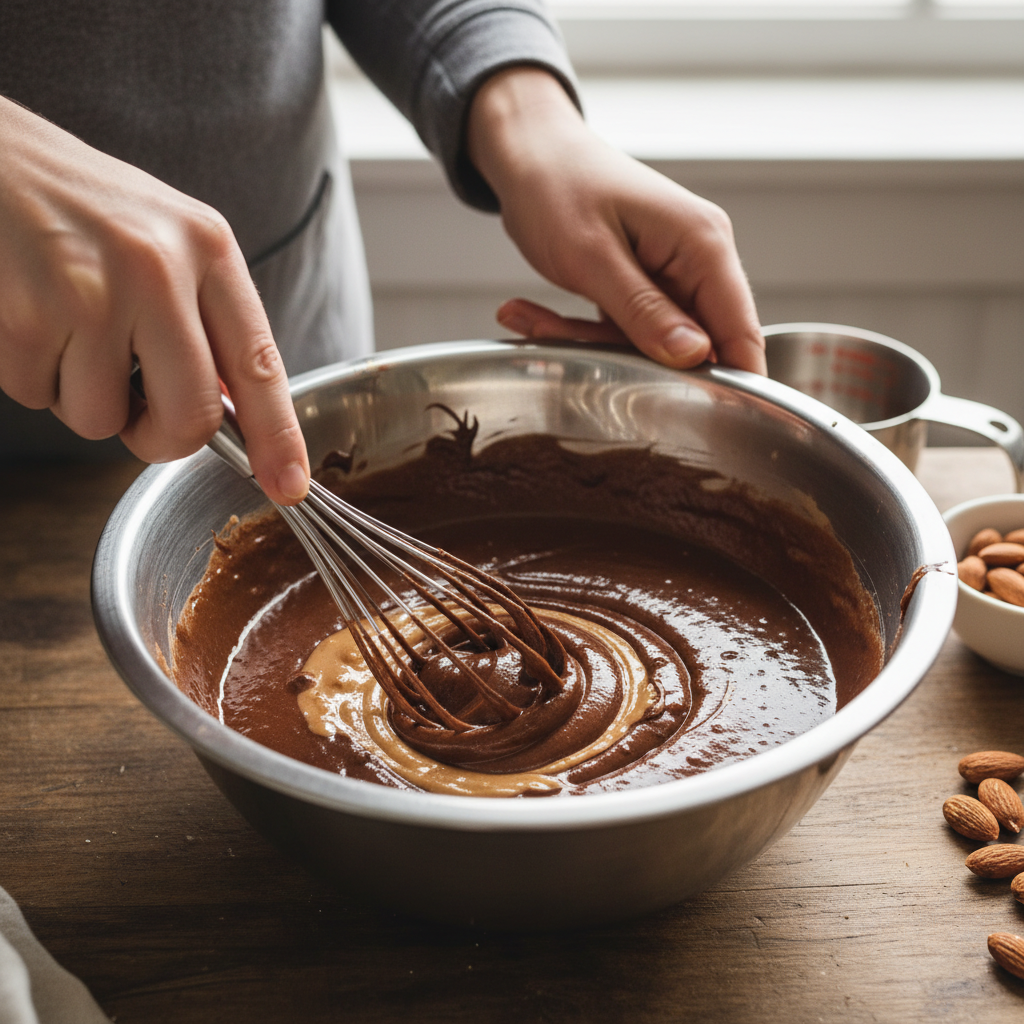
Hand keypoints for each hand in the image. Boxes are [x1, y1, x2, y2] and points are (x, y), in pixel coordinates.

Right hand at [0, 96, 308, 502]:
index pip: (258, 364)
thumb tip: (232, 415)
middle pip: (189, 418)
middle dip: (162, 439)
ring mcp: (89, 293)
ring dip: (84, 399)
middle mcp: (157, 269)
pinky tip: (31, 320)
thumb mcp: (168, 241)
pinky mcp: (24, 316)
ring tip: (70, 332)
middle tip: (141, 417)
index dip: (277, 437)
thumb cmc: (84, 208)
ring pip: (104, 420)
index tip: (289, 486)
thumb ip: (206, 320)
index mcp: (207, 249)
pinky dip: (33, 377)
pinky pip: (40, 398)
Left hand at [466, 68, 765, 374]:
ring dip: (587, 341)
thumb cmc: (555, 185)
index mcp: (703, 245)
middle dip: (628, 358)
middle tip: (562, 342)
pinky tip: (530, 315)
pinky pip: (624, 328)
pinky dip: (578, 329)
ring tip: (526, 319)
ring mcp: (672, 272)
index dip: (729, 385)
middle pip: (692, 346)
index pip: (741, 332)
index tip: (697, 425)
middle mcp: (698, 259)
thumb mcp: (592, 257)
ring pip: (650, 343)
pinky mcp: (644, 283)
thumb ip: (645, 311)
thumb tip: (695, 357)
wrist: (527, 149)